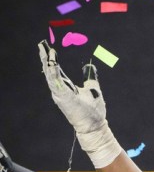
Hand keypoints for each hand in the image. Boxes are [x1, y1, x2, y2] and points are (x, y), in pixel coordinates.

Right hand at [38, 41, 122, 167]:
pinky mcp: (63, 98)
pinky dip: (53, 72)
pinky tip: (52, 63)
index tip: (49, 49)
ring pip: (50, 76)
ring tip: (44, 51)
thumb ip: (89, 78)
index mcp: (66, 88)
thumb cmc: (93, 110)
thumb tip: (90, 66)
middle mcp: (60, 91)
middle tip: (42, 46)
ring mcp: (60, 95)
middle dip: (46, 59)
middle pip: (50, 72)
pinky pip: (56, 82)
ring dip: (48, 63)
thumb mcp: (92, 89)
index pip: (56, 72)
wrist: (95, 125)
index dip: (52, 61)